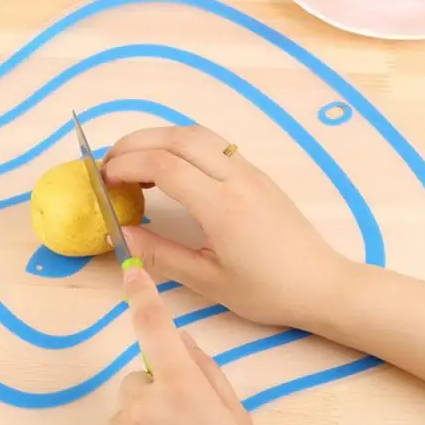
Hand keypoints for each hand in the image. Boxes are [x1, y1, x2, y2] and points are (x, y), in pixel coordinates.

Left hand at [83, 266, 262, 424]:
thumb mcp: (238, 422)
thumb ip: (209, 374)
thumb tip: (183, 340)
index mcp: (182, 391)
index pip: (156, 330)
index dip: (143, 297)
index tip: (130, 272)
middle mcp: (141, 405)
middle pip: (138, 380)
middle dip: (155, 396)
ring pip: (123, 412)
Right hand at [102, 125, 350, 328]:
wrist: (321, 284)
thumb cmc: (266, 290)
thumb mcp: (207, 281)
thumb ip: (160, 255)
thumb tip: (118, 235)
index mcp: (222, 206)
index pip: (164, 165)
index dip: (127, 165)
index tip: (103, 179)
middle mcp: (236, 178)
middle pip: (177, 138)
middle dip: (135, 143)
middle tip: (108, 164)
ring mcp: (248, 171)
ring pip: (196, 133)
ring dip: (158, 138)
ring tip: (133, 162)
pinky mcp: (256, 173)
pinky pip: (212, 143)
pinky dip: (180, 144)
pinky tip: (168, 167)